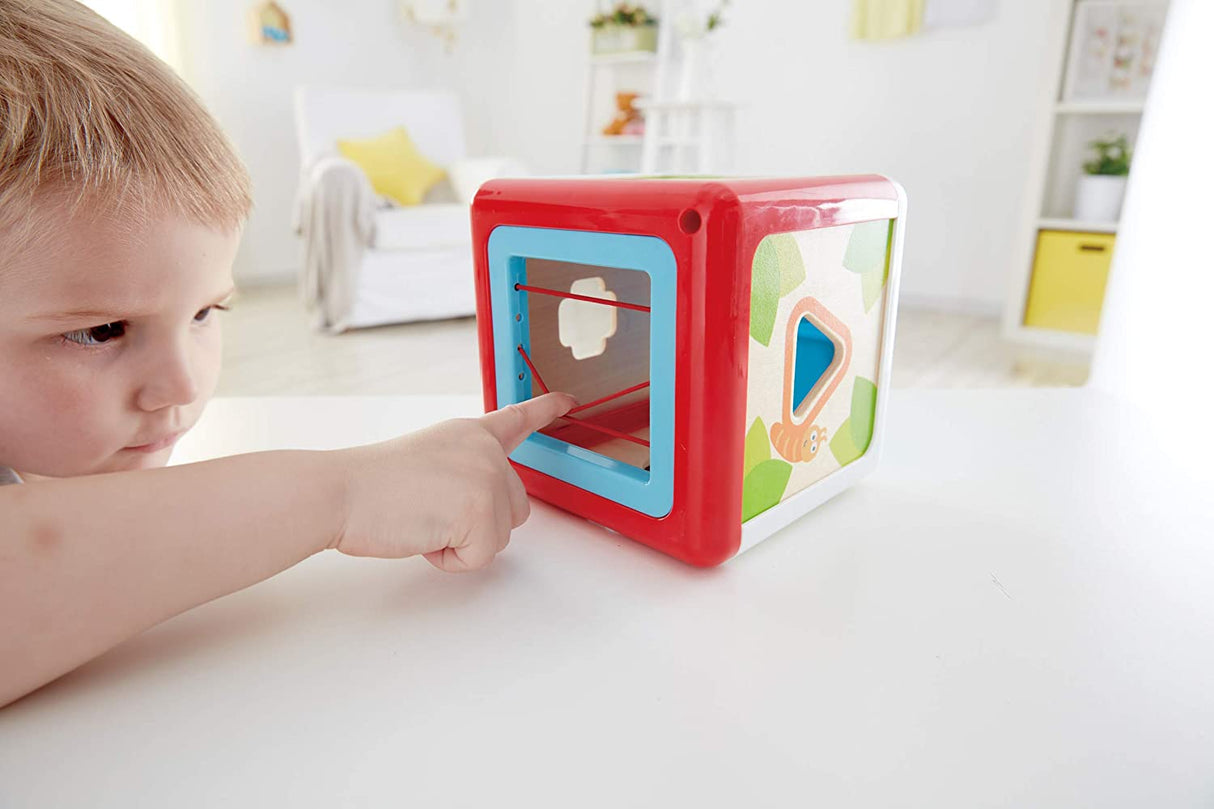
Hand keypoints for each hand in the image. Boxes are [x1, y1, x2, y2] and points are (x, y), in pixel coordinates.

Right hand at [331, 393, 574, 571]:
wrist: (342, 491)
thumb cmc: (371, 485)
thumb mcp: (429, 459)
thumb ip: (465, 470)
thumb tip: (480, 502)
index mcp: (471, 433)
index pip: (517, 418)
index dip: (545, 410)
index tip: (568, 401)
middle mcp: (487, 451)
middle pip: (515, 508)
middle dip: (477, 524)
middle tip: (428, 510)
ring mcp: (488, 478)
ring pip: (500, 536)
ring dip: (462, 542)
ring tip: (422, 519)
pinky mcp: (482, 512)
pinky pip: (481, 557)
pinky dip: (450, 559)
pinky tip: (423, 533)